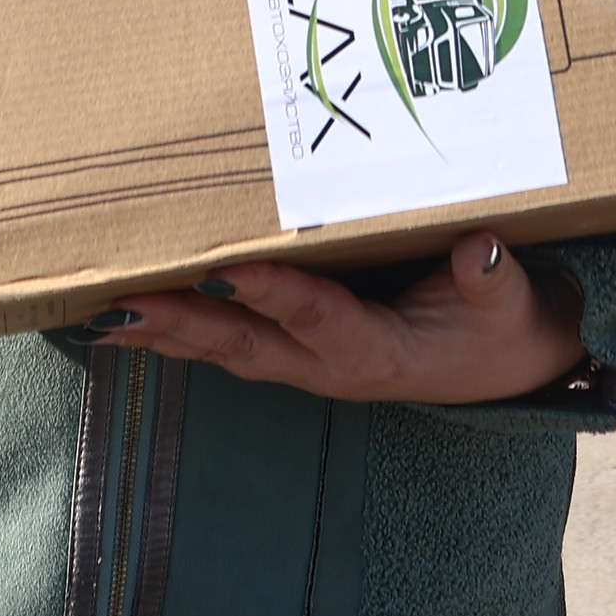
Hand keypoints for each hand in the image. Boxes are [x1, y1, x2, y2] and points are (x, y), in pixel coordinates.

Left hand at [92, 232, 585, 405]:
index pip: (318, 315)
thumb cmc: (503, 324)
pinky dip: (183, 334)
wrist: (505, 366)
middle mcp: (330, 366)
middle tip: (122, 306)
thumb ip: (493, 278)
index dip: (273, 293)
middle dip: (183, 326)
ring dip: (167, 334)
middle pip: (246, 345)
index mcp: (378, 351)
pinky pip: (232, 346)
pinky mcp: (299, 355)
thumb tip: (479, 249)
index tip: (225, 271)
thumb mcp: (510, 302)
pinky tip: (138, 321)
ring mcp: (309, 366)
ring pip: (228, 351)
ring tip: (106, 314)